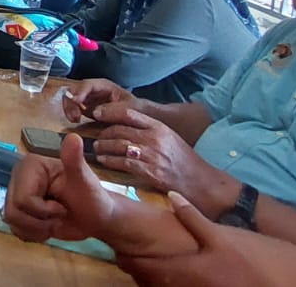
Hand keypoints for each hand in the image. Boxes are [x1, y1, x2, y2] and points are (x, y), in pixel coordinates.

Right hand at [4, 133, 118, 243]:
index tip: (62, 207)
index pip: (22, 199)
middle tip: (60, 215)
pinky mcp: (18, 210)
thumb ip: (75, 160)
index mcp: (31, 166)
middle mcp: (19, 177)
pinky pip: (15, 229)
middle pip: (13, 211)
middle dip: (40, 222)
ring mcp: (16, 194)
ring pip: (12, 221)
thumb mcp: (85, 181)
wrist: (96, 218)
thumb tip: (73, 137)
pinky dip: (33, 234)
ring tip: (54, 222)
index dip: (43, 211)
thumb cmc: (92, 198)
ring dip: (37, 229)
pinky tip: (48, 226)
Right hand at [63, 78, 134, 121]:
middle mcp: (92, 90)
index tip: (76, 101)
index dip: (80, 92)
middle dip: (71, 101)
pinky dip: (70, 113)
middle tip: (74, 116)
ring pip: (70, 97)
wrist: (136, 115)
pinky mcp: (84, 108)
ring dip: (68, 108)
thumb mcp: (129, 107)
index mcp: (103, 86)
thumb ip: (116, 109)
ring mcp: (87, 98)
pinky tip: (76, 120)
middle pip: (74, 89)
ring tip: (74, 119)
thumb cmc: (134, 109)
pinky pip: (72, 107)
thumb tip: (95, 112)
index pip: (87, 84)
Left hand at [90, 108, 238, 214]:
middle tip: (95, 136)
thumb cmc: (183, 161)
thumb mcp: (169, 138)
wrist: (200, 182)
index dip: (109, 112)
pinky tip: (103, 161)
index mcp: (159, 127)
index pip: (129, 113)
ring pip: (118, 145)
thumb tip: (127, 124)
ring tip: (97, 148)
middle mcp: (154, 138)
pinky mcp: (149, 172)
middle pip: (120, 130)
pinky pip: (123, 163)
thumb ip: (150, 130)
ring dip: (103, 146)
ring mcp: (152, 155)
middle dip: (103, 132)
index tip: (96, 113)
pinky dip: (110, 161)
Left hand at [118, 193, 295, 286]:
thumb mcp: (228, 235)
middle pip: (157, 284)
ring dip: (152, 281)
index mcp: (196, 270)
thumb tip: (170, 198)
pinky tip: (169, 281)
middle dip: (139, 272)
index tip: (119, 251)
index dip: (134, 261)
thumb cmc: (266, 256)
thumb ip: (195, 220)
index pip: (153, 268)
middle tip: (123, 260)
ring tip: (139, 270)